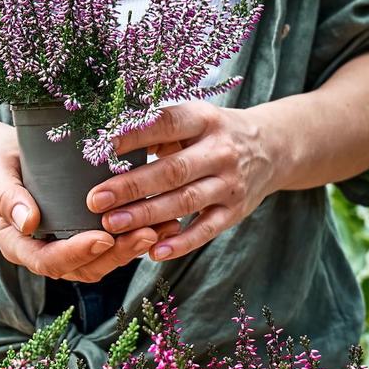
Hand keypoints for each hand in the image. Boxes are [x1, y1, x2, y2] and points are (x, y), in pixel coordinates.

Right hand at [0, 127, 180, 281]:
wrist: (7, 156)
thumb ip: (7, 196)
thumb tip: (27, 222)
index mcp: (19, 245)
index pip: (49, 261)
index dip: (77, 253)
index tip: (103, 238)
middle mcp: (45, 253)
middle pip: (84, 267)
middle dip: (117, 254)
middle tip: (147, 234)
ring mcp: (67, 248)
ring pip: (104, 261)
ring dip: (134, 248)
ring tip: (164, 228)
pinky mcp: (86, 236)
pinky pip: (113, 245)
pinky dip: (137, 237)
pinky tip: (165, 223)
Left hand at [87, 102, 282, 261]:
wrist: (272, 148)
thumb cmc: (216, 132)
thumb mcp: (195, 117)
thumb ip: (159, 128)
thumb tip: (108, 141)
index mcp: (204, 120)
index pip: (167, 125)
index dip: (134, 136)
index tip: (101, 147)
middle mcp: (220, 151)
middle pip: (173, 170)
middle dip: (133, 186)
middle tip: (96, 199)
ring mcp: (230, 183)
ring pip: (186, 202)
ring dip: (148, 214)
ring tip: (113, 224)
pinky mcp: (235, 211)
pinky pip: (206, 230)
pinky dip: (181, 243)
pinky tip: (154, 252)